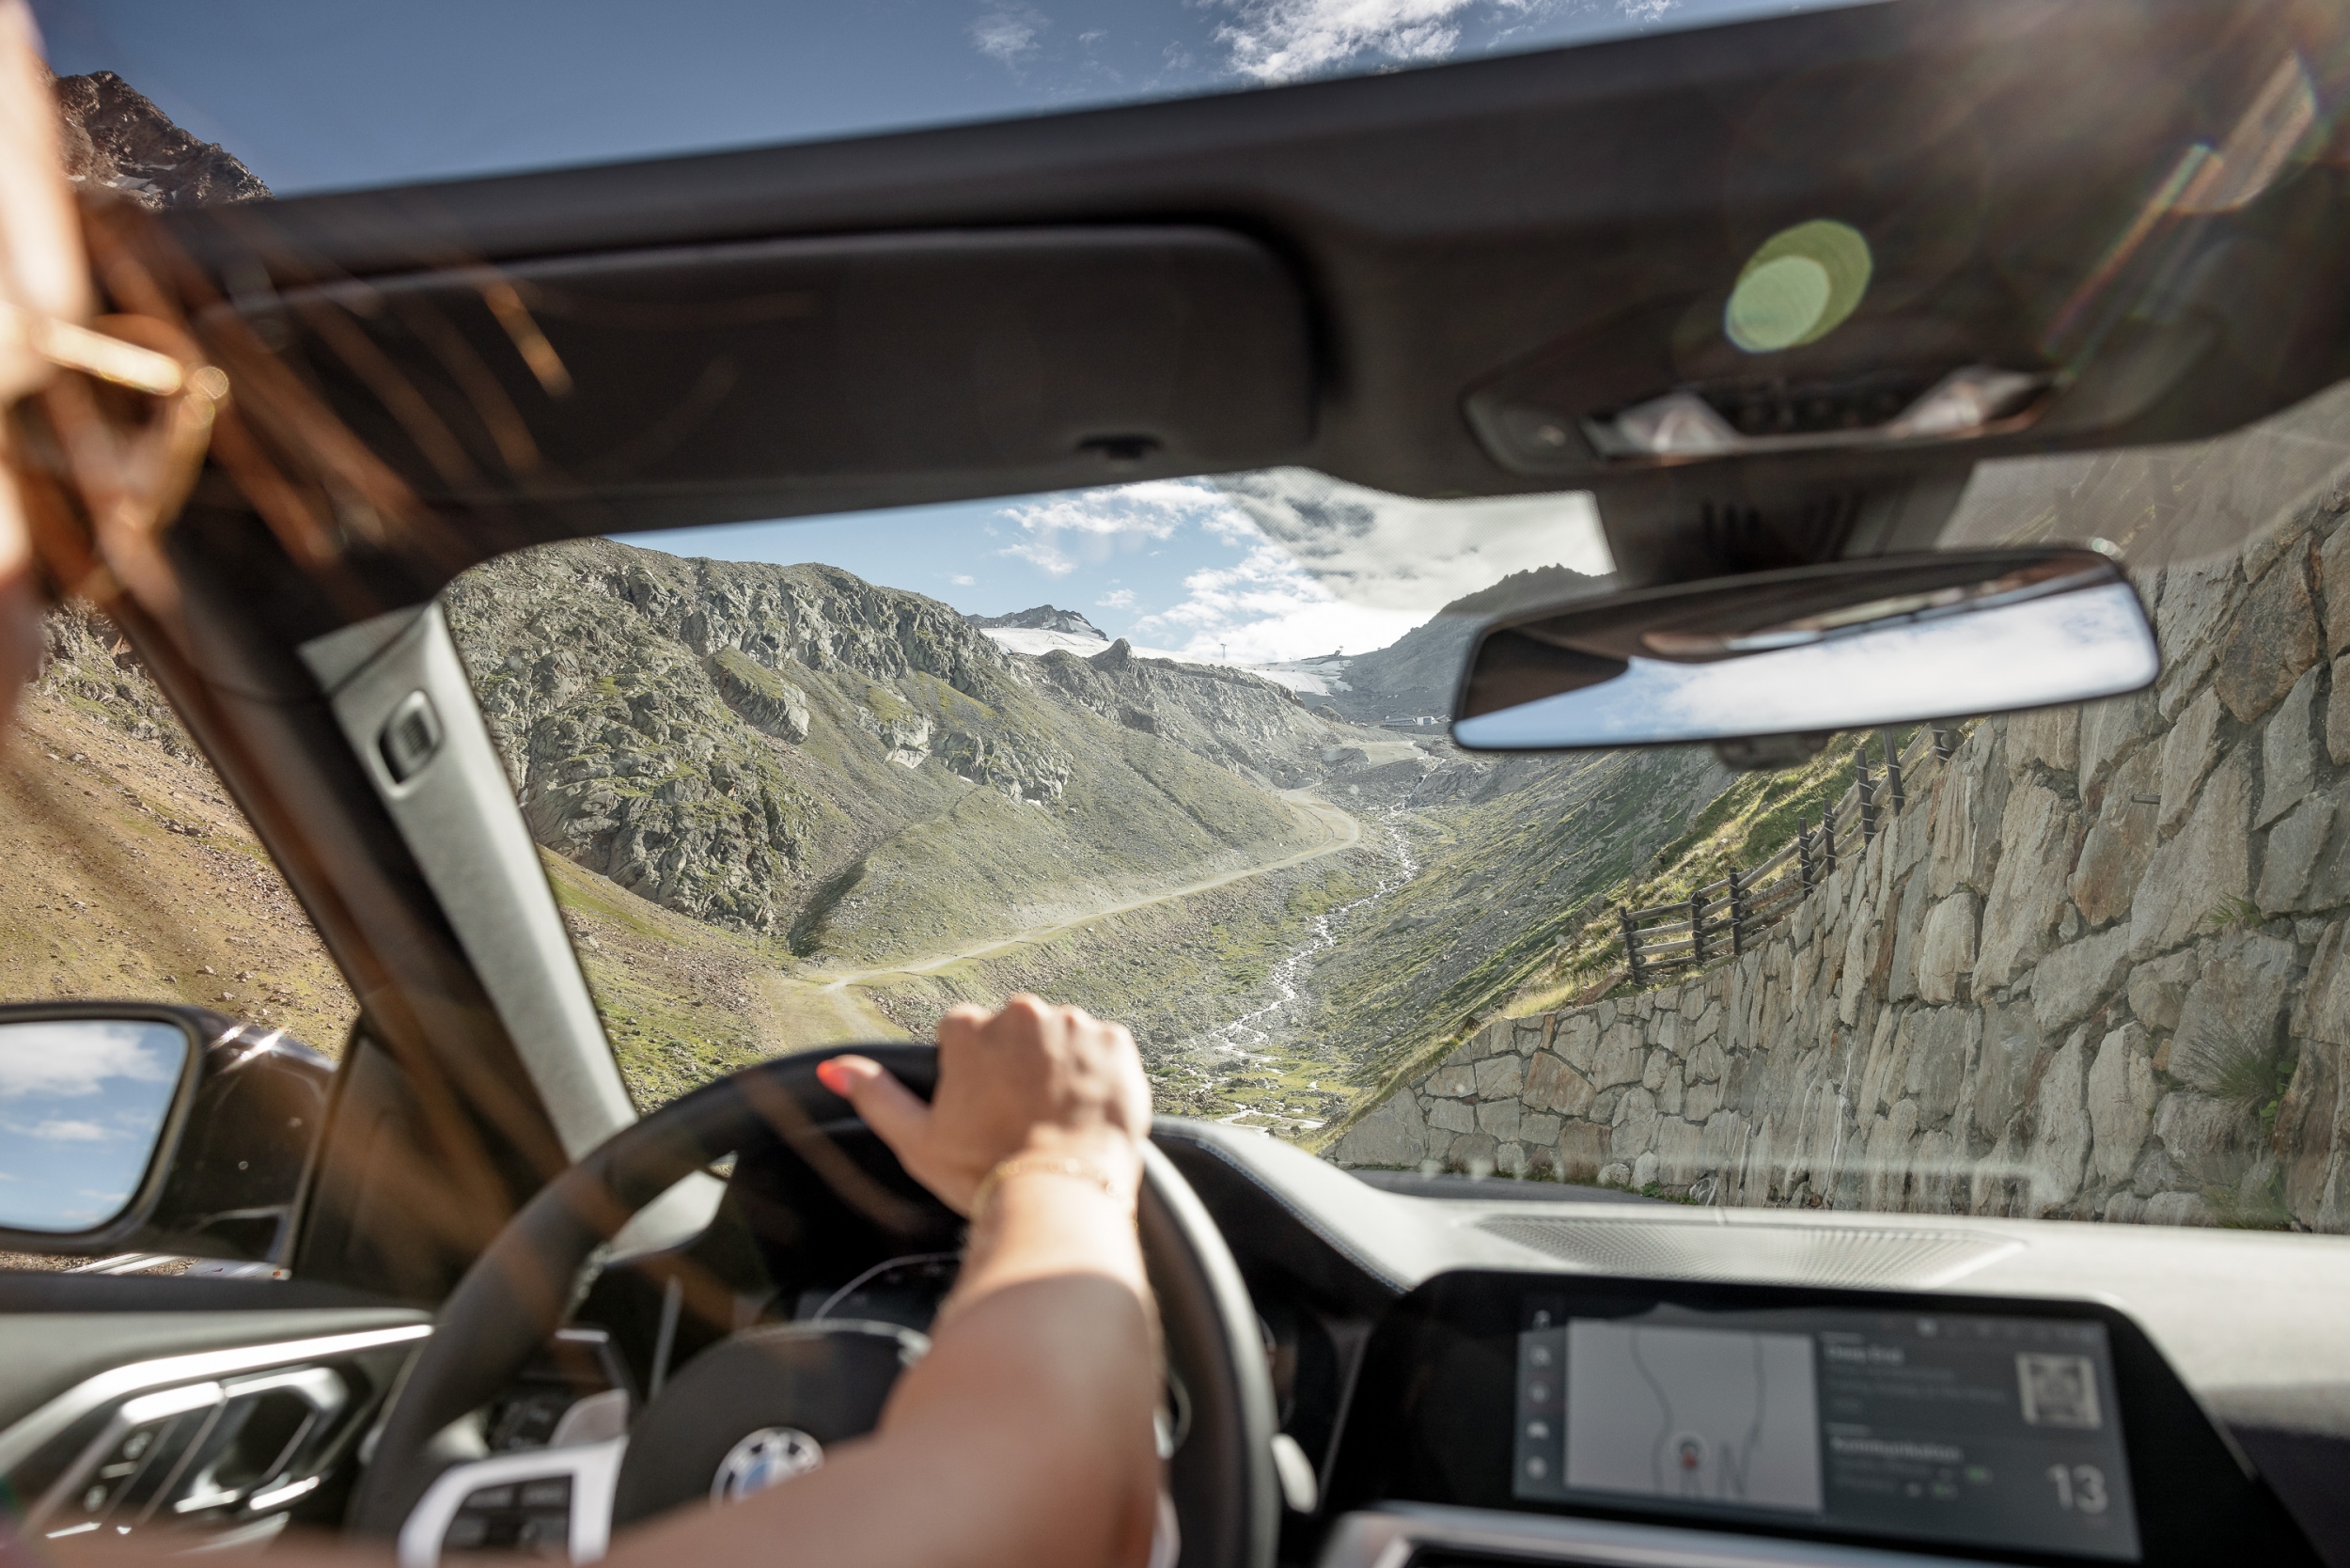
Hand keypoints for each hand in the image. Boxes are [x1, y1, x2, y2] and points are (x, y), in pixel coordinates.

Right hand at [816, 994, 1150, 1214]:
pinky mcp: (1116, 1042)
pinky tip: (1087, 1111)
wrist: (1060, 1195)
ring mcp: (1073, 1025)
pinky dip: (1099, 1074)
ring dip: (1061, 1067)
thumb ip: (875, 1095)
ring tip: (1057, 1118)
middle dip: (1018, 1065)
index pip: (964, 1035)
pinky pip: (1105, 1049)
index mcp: (968, 1030)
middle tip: (1021, 1118)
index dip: (973, 1077)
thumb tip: (835, 1069)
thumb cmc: (984, 1173)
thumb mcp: (916, 1141)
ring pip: (1062, 1038)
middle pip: (1015, 1031)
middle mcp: (1020, 1014)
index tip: (984, 1110)